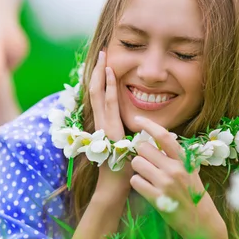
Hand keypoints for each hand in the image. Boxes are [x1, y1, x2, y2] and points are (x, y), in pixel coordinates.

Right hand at [88, 50, 131, 195]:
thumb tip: (142, 122)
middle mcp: (101, 121)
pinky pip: (108, 104)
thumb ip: (130, 132)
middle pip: (97, 90)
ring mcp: (103, 124)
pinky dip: (108, 87)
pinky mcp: (108, 129)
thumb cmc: (123, 169)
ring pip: (100, 93)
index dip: (101, 79)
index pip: (100, 96)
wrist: (115, 186)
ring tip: (103, 57)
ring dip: (101, 74)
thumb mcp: (128, 145)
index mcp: (104, 124)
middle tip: (102, 51)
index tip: (105, 62)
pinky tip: (110, 74)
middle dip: (99, 70)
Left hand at [130, 116, 225, 238]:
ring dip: (138, 169)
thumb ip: (175, 156)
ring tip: (147, 176)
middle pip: (143, 148)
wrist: (202, 222)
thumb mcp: (190, 170)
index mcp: (184, 160)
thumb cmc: (193, 193)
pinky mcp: (158, 199)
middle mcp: (176, 169)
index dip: (148, 124)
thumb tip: (154, 139)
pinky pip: (135, 181)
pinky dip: (137, 183)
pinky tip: (146, 188)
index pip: (164, 136)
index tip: (137, 119)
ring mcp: (166, 184)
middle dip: (140, 153)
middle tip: (146, 162)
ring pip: (137, 163)